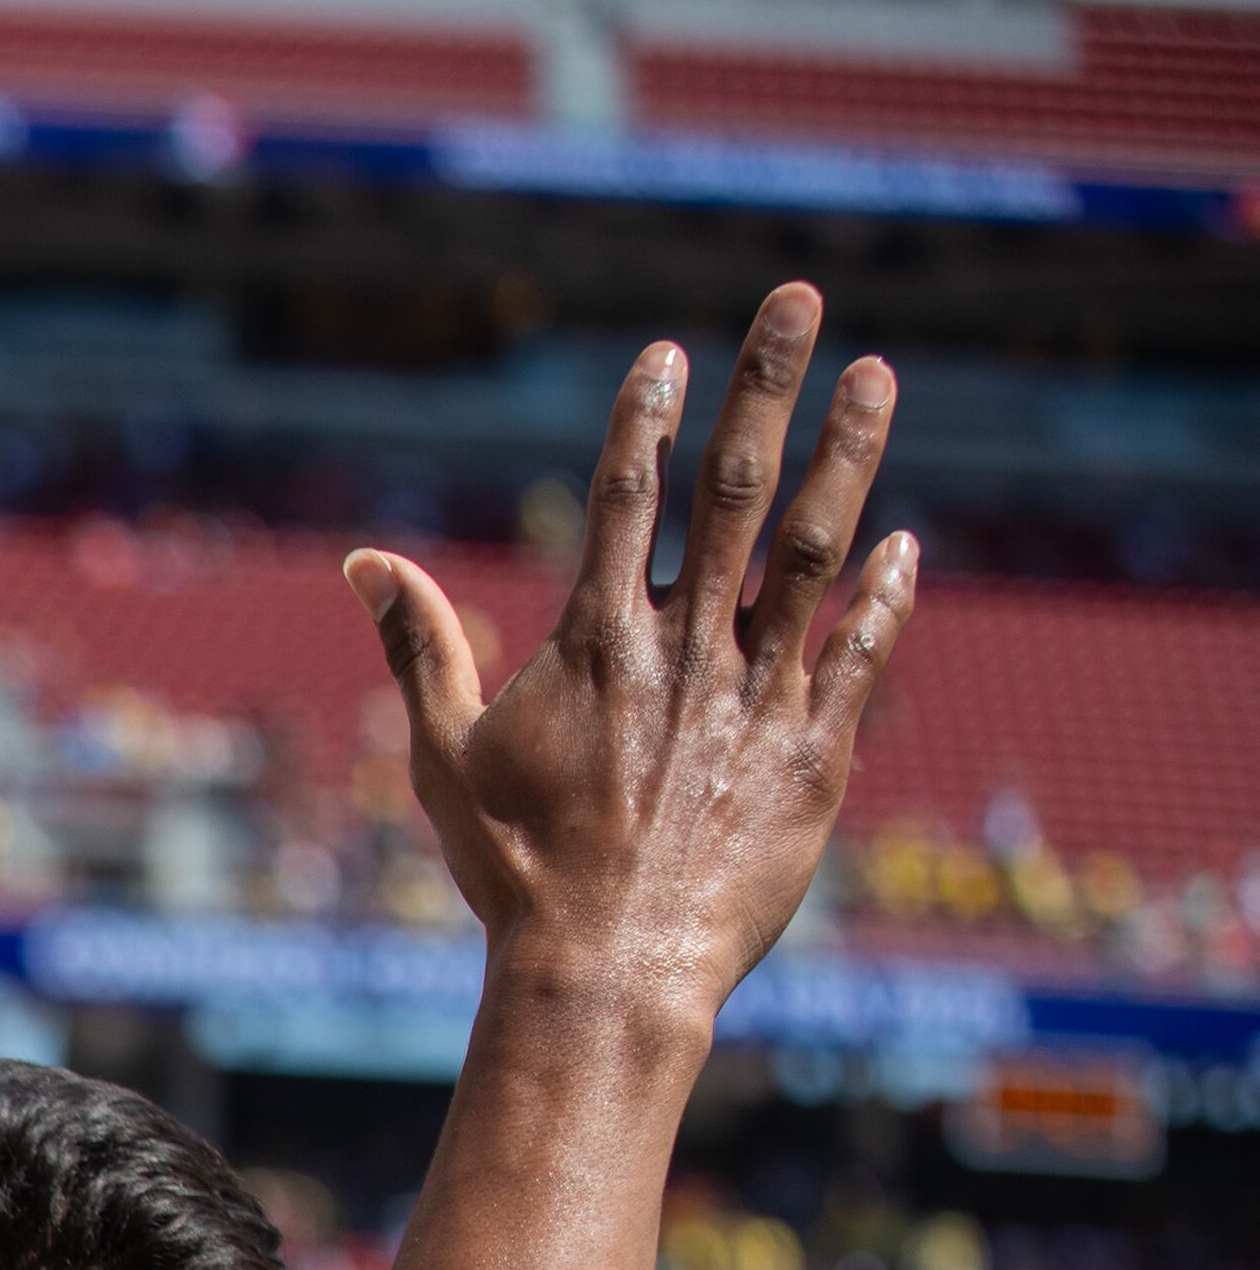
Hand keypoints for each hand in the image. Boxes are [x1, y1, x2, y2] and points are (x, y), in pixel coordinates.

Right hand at [358, 285, 913, 1014]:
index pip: (626, 496)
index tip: (672, 350)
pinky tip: (903, 542)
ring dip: (848, 453)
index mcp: (597, 642)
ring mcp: (760, 697)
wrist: (608, 970)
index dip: (646, 415)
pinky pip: (860, 654)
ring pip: (815, 549)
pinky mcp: (815, 754)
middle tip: (798, 299)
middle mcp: (687, 650)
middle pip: (736, 488)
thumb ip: (420, 646)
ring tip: (875, 376)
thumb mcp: (445, 755)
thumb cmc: (514, 871)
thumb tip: (366, 561)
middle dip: (768, 384)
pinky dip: (885, 594)